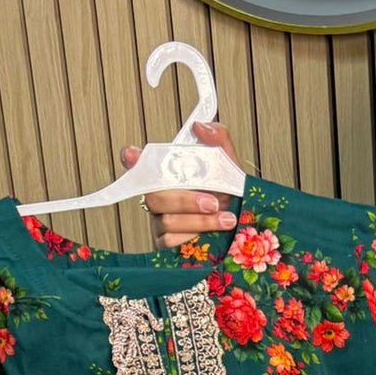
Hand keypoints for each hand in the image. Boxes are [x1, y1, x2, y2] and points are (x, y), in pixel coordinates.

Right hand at [119, 120, 241, 247]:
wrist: (243, 230)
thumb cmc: (230, 199)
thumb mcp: (230, 169)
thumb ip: (219, 143)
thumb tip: (201, 127)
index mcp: (169, 178)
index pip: (140, 166)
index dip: (132, 161)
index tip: (133, 154)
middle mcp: (160, 200)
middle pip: (154, 197)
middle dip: (185, 200)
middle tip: (213, 202)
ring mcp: (160, 224)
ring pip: (166, 221)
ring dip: (199, 221)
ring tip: (226, 219)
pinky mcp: (166, 247)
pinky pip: (170, 243)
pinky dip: (193, 238)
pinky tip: (211, 238)